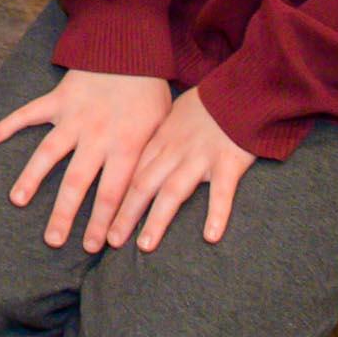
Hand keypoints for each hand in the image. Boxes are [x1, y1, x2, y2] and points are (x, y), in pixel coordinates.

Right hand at [0, 68, 174, 250]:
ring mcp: (72, 118)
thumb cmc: (150, 94)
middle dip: (65, 214)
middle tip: (54, 241)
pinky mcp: (57, 99)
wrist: (130, 50)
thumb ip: (149, 161)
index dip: (104, 222)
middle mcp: (95, 136)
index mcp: (124, 147)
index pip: (112, 194)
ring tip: (17, 200)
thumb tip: (148, 198)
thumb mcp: (161, 130)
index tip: (97, 247)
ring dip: (31, 178)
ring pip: (48, 153)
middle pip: (76, 183)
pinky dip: (10, 123)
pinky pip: (29, 112)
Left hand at [109, 88, 257, 250]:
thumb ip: (155, 141)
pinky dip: (217, 213)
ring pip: (173, 192)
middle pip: (142, 185)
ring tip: (143, 246)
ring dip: (156, 220)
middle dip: (124, 215)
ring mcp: (200, 157)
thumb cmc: (204, 107)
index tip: (100, 221)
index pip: (129, 174)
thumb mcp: (169, 118)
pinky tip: (211, 236)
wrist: (237, 90)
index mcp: (159, 141)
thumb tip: (134, 161)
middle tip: (110, 242)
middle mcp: (174, 151)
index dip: (113, 199)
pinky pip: (222, 191)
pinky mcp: (229, 162)